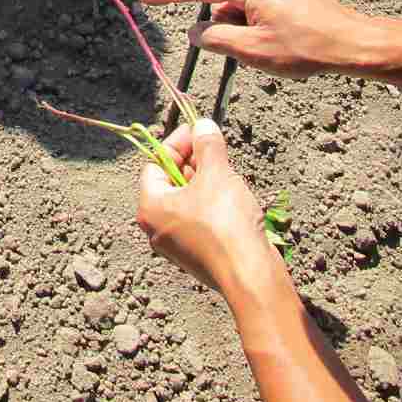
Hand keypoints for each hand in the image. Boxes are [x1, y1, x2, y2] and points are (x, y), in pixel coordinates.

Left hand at [136, 120, 280, 296]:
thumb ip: (207, 145)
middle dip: (194, 162)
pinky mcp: (200, 256)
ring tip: (228, 172)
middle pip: (171, 182)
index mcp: (150, 207)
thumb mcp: (216, 173)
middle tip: (214, 149)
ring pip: (189, 202)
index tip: (198, 130)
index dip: (177, 143)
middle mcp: (158, 228)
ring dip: (207, 183)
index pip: (156, 163)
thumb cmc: (225, 223)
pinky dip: (215, 205)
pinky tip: (235, 199)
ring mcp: (179, 245)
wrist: (250, 275)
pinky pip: (202, 221)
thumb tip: (202, 125)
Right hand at [140, 0, 376, 80]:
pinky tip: (279, 45)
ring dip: (242, 30)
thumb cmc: (306, 48)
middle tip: (248, 53)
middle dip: (224, 28)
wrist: (354, 44)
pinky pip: (257, 9)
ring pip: (240, 9)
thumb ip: (217, 39)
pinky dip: (256, 28)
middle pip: (222, 2)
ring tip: (272, 52)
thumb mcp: (253, 51)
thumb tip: (196, 31)